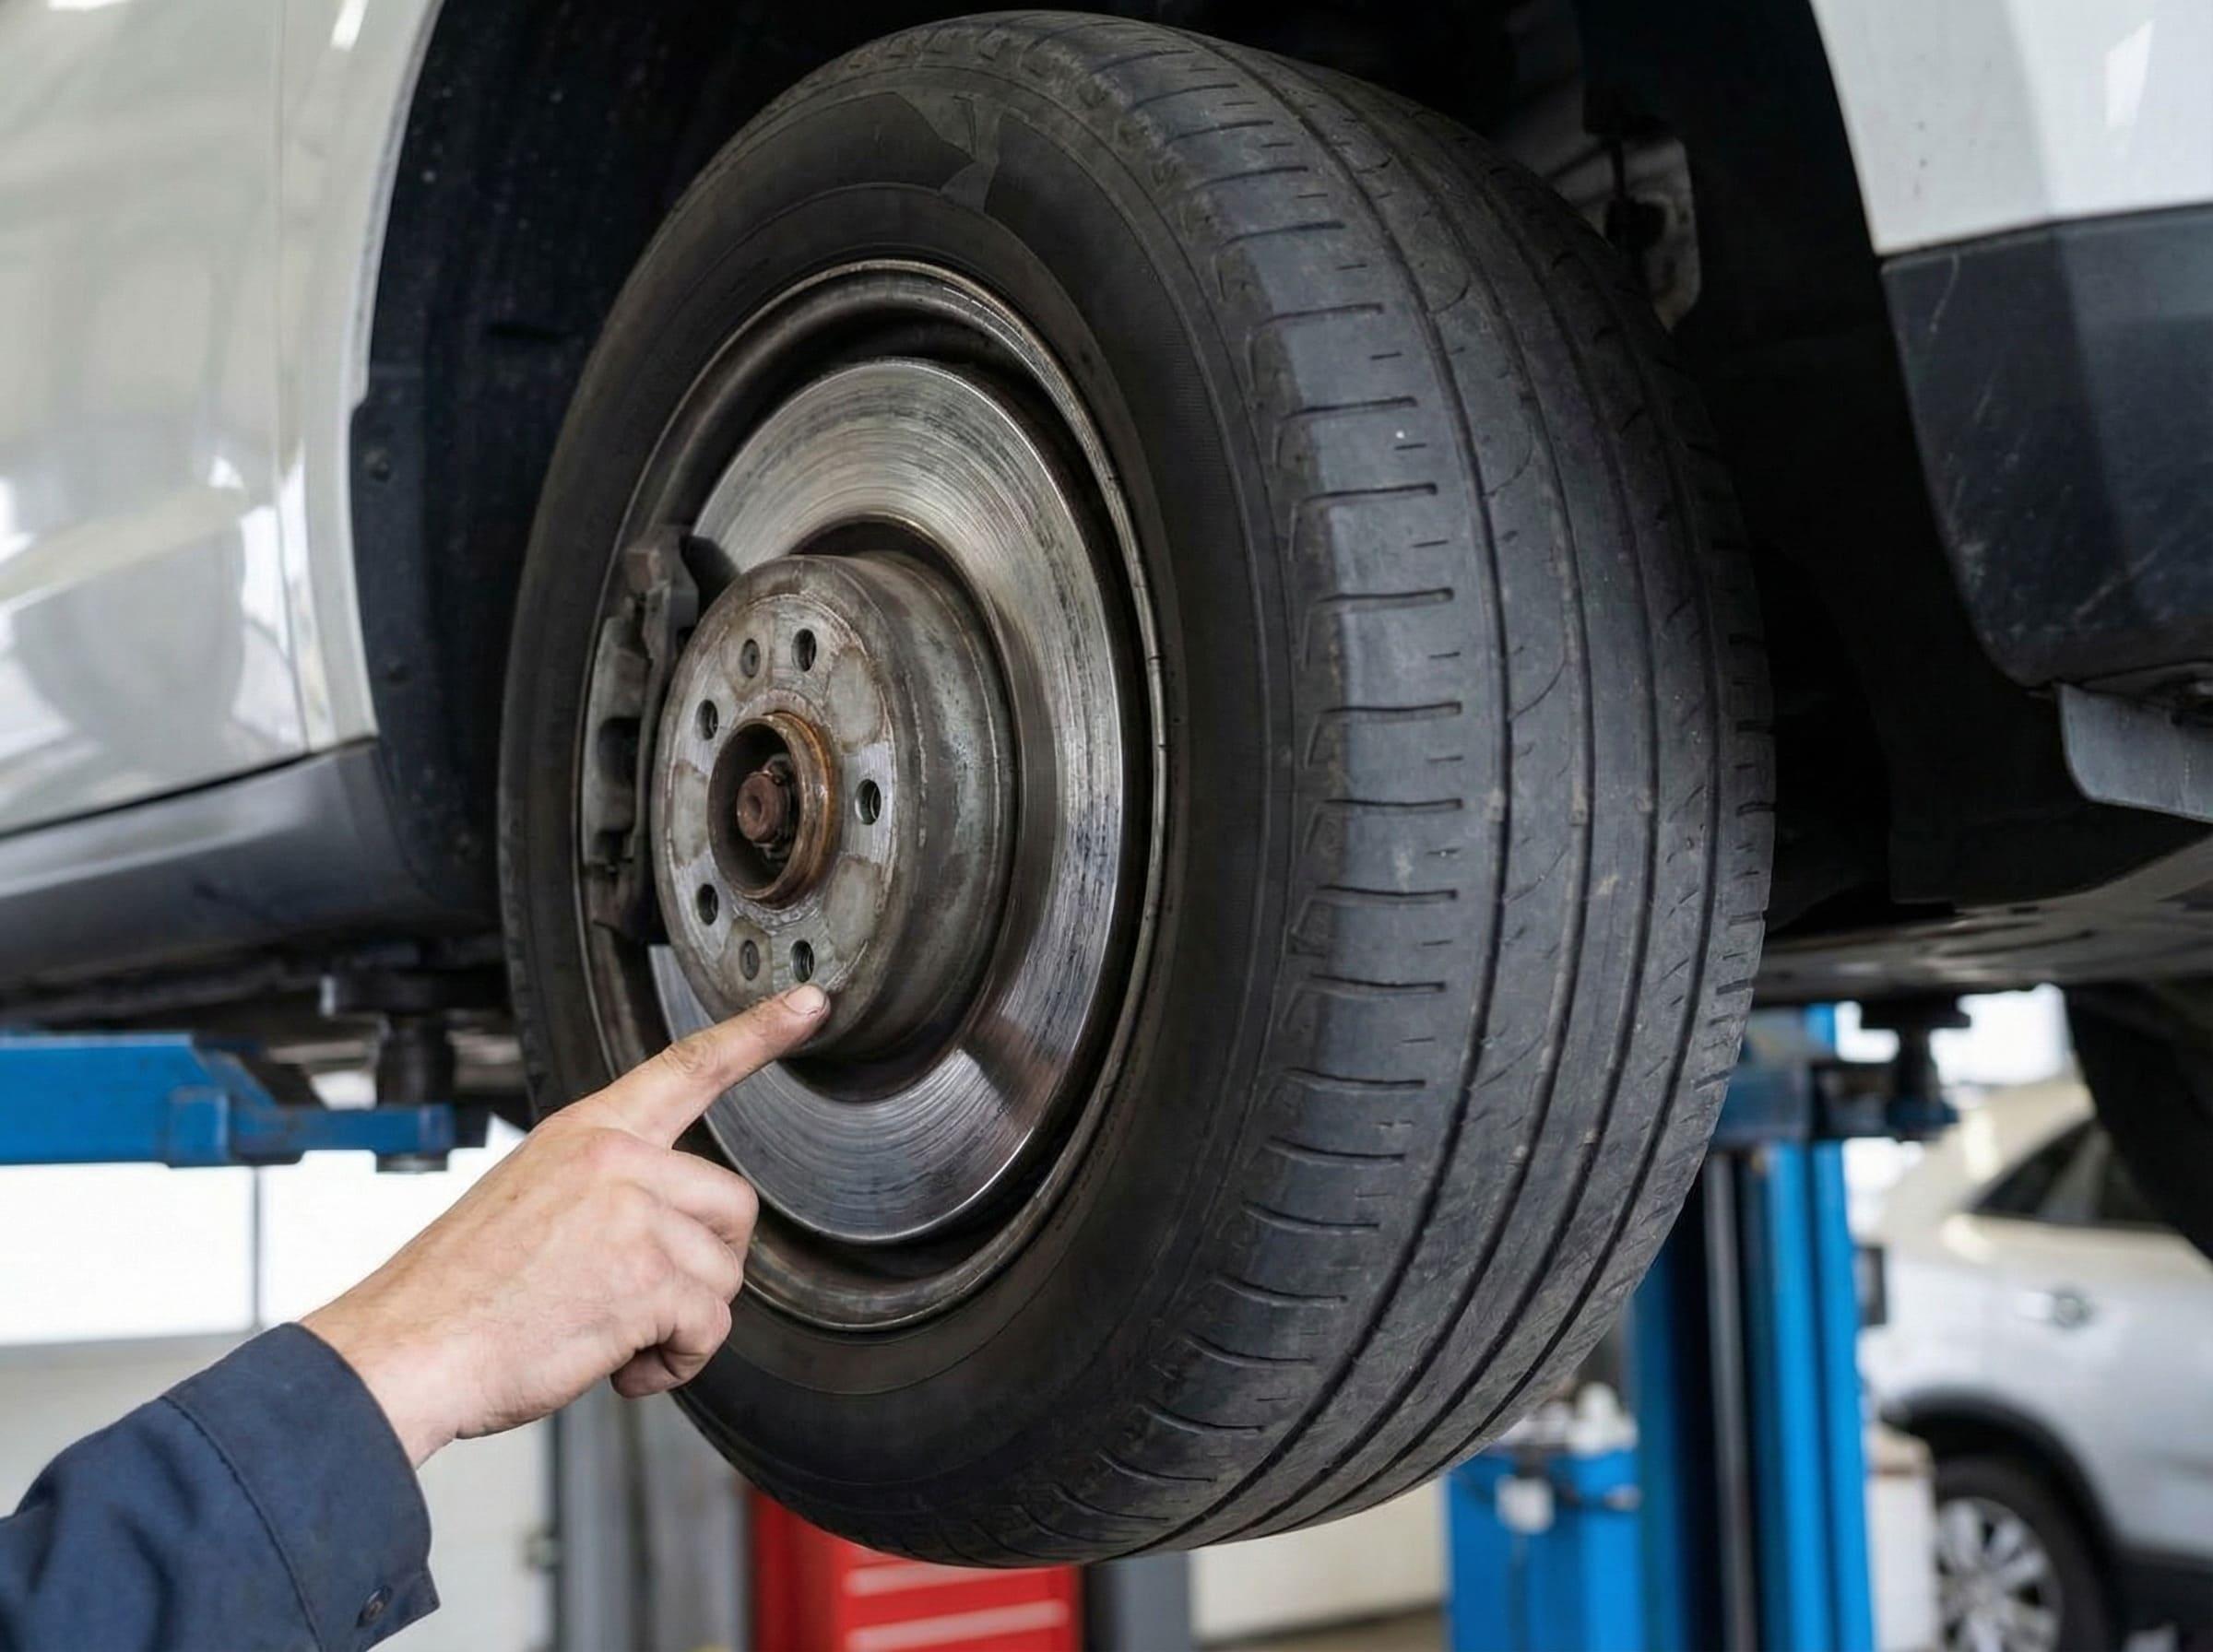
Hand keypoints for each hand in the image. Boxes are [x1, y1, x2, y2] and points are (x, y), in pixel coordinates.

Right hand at [302, 985, 826, 1464]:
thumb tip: (673, 1232)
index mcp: (587, 1132)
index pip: (686, 1067)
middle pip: (733, 1206)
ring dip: (679, 1325)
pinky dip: (673, 1363)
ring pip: (723, 1275)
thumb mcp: (530, 1201)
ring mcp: (633, 1214)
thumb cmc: (459, 1295)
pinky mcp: (647, 1277)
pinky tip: (617, 1364)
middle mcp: (616, 1159)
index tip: (808, 1005)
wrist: (406, 1350)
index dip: (756, 1034)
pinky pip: (707, 1329)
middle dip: (705, 1266)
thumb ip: (607, 1193)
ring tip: (606, 1335)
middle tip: (637, 1301)